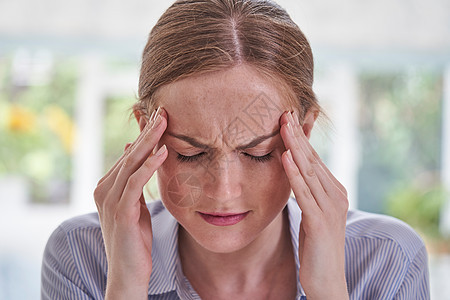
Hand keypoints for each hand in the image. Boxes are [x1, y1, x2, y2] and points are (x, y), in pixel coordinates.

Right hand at [94, 107, 167, 298]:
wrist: (127, 272)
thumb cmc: (135, 240)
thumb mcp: (134, 205)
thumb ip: (134, 182)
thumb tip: (136, 154)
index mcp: (107, 187)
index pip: (129, 155)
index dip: (144, 135)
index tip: (160, 118)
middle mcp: (104, 189)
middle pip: (130, 154)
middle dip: (147, 131)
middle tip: (163, 110)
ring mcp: (110, 200)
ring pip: (131, 163)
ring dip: (149, 141)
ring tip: (165, 122)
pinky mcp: (121, 212)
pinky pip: (136, 183)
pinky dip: (149, 166)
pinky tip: (163, 152)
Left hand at [280, 111, 348, 298]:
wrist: (328, 279)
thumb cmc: (316, 245)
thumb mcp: (311, 212)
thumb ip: (306, 191)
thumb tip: (293, 171)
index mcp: (333, 191)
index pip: (314, 159)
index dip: (301, 138)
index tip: (288, 119)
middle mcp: (335, 194)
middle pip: (312, 159)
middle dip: (298, 135)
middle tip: (285, 112)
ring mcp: (330, 207)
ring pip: (309, 171)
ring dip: (295, 147)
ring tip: (283, 126)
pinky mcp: (320, 221)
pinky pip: (304, 193)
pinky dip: (294, 174)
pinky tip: (285, 158)